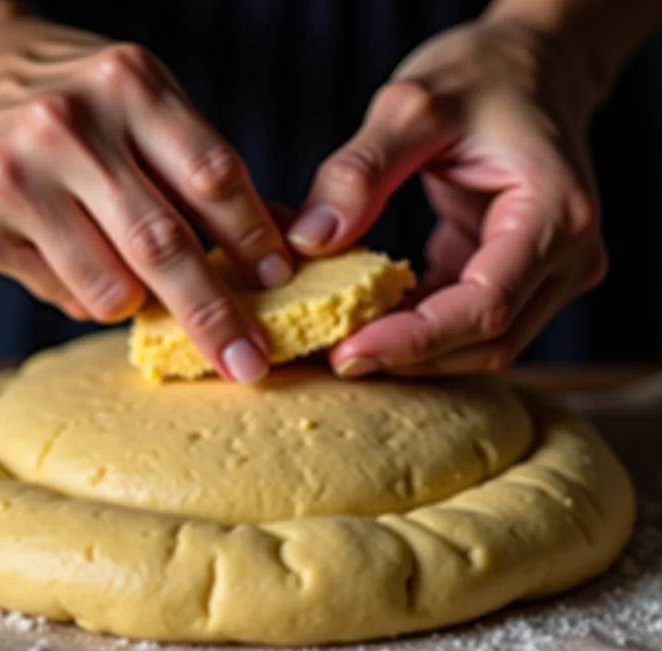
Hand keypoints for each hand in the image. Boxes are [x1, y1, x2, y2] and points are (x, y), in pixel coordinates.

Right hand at [0, 14, 291, 382]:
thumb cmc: (84, 108)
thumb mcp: (148, 110)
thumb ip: (206, 175)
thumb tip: (285, 247)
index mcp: (130, 87)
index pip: (211, 176)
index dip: (253, 237)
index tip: (280, 283)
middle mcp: (67, 127)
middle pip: (163, 243)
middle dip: (215, 314)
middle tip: (250, 362)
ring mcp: (16, 177)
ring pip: (112, 290)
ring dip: (141, 303)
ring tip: (133, 274)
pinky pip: (66, 298)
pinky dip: (90, 296)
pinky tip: (76, 257)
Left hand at [288, 20, 606, 375]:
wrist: (532, 66)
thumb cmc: (486, 73)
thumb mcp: (415, 105)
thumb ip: (361, 170)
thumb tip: (311, 239)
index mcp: (556, 215)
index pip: (485, 307)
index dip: (413, 341)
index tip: (346, 353)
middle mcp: (566, 257)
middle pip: (485, 340)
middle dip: (406, 356)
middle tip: (329, 352)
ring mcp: (548, 273)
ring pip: (477, 343)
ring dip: (410, 349)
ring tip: (342, 335)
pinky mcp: (519, 276)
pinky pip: (466, 320)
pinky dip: (417, 326)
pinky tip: (370, 313)